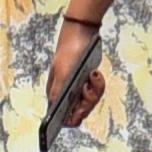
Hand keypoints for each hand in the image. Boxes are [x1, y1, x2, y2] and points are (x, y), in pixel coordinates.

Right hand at [42, 15, 105, 133]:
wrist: (82, 32)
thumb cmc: (68, 51)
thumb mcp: (63, 72)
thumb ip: (58, 91)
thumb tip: (53, 108)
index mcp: (55, 94)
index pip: (62, 117)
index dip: (71, 119)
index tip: (79, 112)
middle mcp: (66, 94)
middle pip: (80, 111)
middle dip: (88, 102)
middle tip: (88, 87)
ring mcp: (78, 88)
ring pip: (90, 101)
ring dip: (95, 91)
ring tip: (93, 75)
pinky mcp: (88, 81)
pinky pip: (96, 90)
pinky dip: (98, 83)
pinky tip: (95, 72)